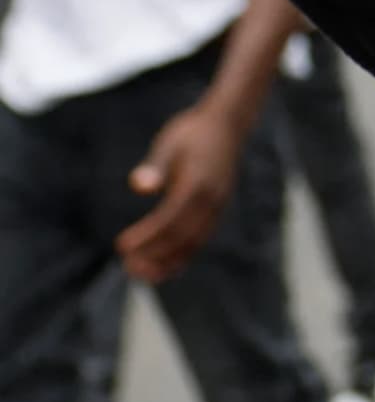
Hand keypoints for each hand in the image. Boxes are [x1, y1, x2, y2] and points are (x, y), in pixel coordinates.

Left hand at [119, 101, 251, 283]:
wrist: (226, 125)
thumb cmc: (191, 133)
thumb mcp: (169, 143)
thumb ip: (156, 167)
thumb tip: (140, 186)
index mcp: (198, 184)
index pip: (169, 219)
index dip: (146, 236)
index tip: (121, 246)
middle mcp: (212, 200)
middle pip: (183, 237)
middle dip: (156, 255)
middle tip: (128, 267)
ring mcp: (218, 207)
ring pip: (195, 243)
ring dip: (169, 261)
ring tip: (144, 276)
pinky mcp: (217, 210)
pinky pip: (201, 238)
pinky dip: (184, 255)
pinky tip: (165, 266)